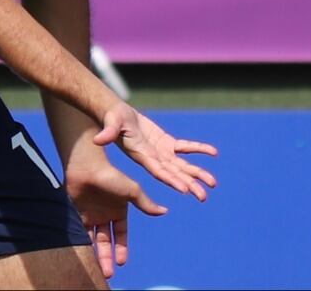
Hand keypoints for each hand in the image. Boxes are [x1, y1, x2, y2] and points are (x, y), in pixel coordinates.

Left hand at [65, 158, 166, 278]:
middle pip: (107, 241)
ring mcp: (91, 215)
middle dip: (108, 258)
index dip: (121, 249)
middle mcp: (105, 215)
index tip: (121, 262)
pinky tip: (83, 256)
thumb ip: (146, 204)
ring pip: (94, 240)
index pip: (121, 235)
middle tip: (108, 273)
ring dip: (96, 255)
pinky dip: (82, 244)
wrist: (87, 166)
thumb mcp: (131, 191)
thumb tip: (164, 211)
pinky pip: (80, 233)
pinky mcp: (78, 214)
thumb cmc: (111, 176)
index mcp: (119, 211)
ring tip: (97, 270)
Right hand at [94, 103, 217, 200]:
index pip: (159, 171)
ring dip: (197, 173)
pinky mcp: (166, 143)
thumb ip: (108, 133)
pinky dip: (198, 149)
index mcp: (142, 156)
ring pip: (182, 165)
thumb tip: (98, 140)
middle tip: (204, 197)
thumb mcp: (111, 124)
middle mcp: (153, 158)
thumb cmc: (113, 118)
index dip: (172, 180)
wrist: (117, 114)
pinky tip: (213, 152)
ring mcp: (161, 152)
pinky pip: (185, 147)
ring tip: (212, 183)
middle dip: (189, 184)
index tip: (186, 190)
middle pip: (174, 174)